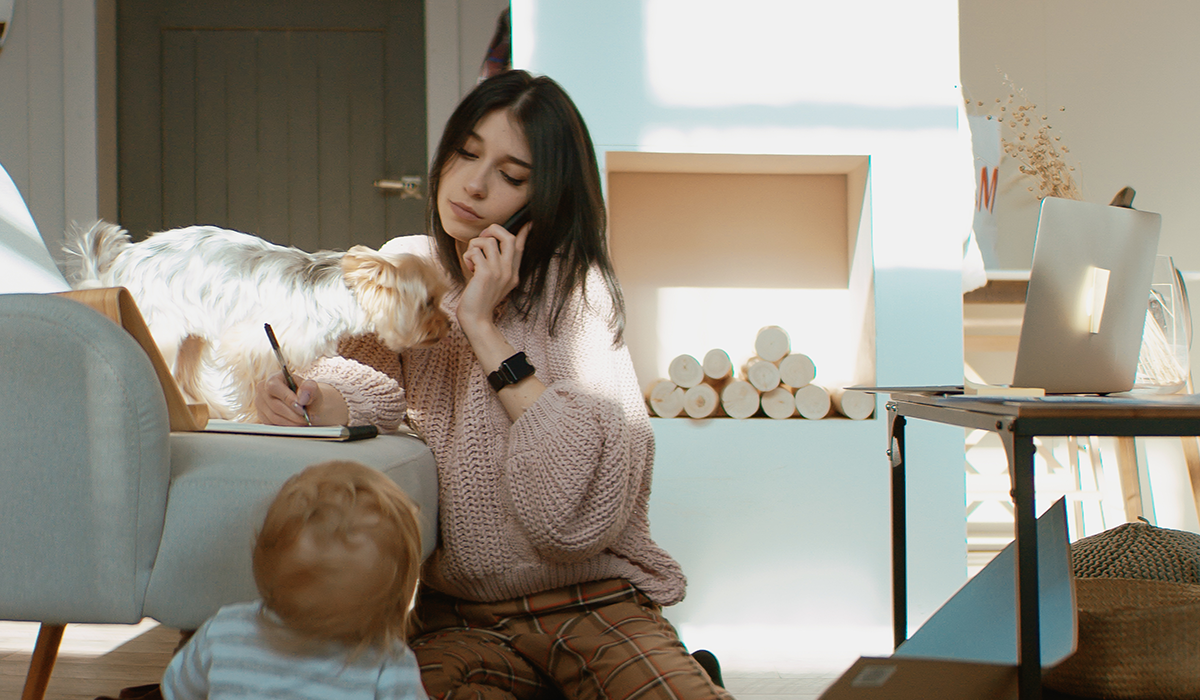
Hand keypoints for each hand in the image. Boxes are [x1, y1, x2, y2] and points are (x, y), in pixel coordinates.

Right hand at [254, 371, 346, 425]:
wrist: (306, 406)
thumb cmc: (308, 396)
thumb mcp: (313, 389)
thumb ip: (310, 388)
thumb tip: (302, 398)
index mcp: (274, 377)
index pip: (274, 387)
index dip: (287, 398)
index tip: (301, 408)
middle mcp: (263, 389)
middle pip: (275, 405)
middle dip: (293, 414)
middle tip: (306, 419)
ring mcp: (260, 403)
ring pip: (273, 417)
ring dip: (291, 423)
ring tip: (303, 423)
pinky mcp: (261, 415)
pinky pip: (272, 424)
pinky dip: (286, 427)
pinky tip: (296, 425)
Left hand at [457, 221, 529, 335]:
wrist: (476, 319)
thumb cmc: (480, 300)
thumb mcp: (494, 282)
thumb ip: (496, 266)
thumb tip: (490, 246)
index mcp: (513, 273)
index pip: (520, 247)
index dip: (523, 233)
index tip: (527, 224)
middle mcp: (509, 271)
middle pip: (507, 237)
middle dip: (493, 230)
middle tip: (483, 238)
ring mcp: (498, 272)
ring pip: (488, 241)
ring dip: (475, 246)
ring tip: (472, 259)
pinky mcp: (485, 274)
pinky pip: (475, 252)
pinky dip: (468, 256)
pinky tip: (469, 268)